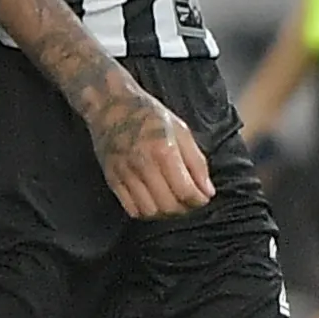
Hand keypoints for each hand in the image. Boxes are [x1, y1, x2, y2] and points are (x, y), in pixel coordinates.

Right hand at [85, 71, 213, 218]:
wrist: (110, 105)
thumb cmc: (148, 114)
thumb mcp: (180, 130)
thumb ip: (196, 162)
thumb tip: (208, 191)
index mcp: (164, 150)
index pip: (186, 192)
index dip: (199, 200)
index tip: (202, 197)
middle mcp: (143, 165)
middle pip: (169, 206)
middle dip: (184, 209)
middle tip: (189, 201)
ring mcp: (125, 174)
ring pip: (150, 212)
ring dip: (165, 213)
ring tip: (171, 201)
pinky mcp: (112, 179)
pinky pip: (131, 209)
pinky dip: (146, 211)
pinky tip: (153, 201)